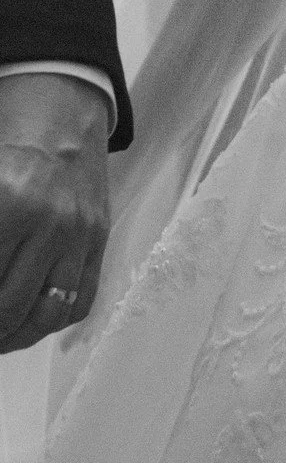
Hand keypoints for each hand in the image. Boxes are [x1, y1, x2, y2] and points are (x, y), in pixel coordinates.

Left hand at [0, 73, 110, 351]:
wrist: (62, 124)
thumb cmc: (11, 153)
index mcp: (12, 203)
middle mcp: (50, 224)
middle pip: (10, 304)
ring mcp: (80, 236)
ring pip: (47, 314)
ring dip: (16, 336)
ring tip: (1, 338)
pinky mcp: (99, 242)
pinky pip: (81, 301)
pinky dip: (53, 323)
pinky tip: (30, 323)